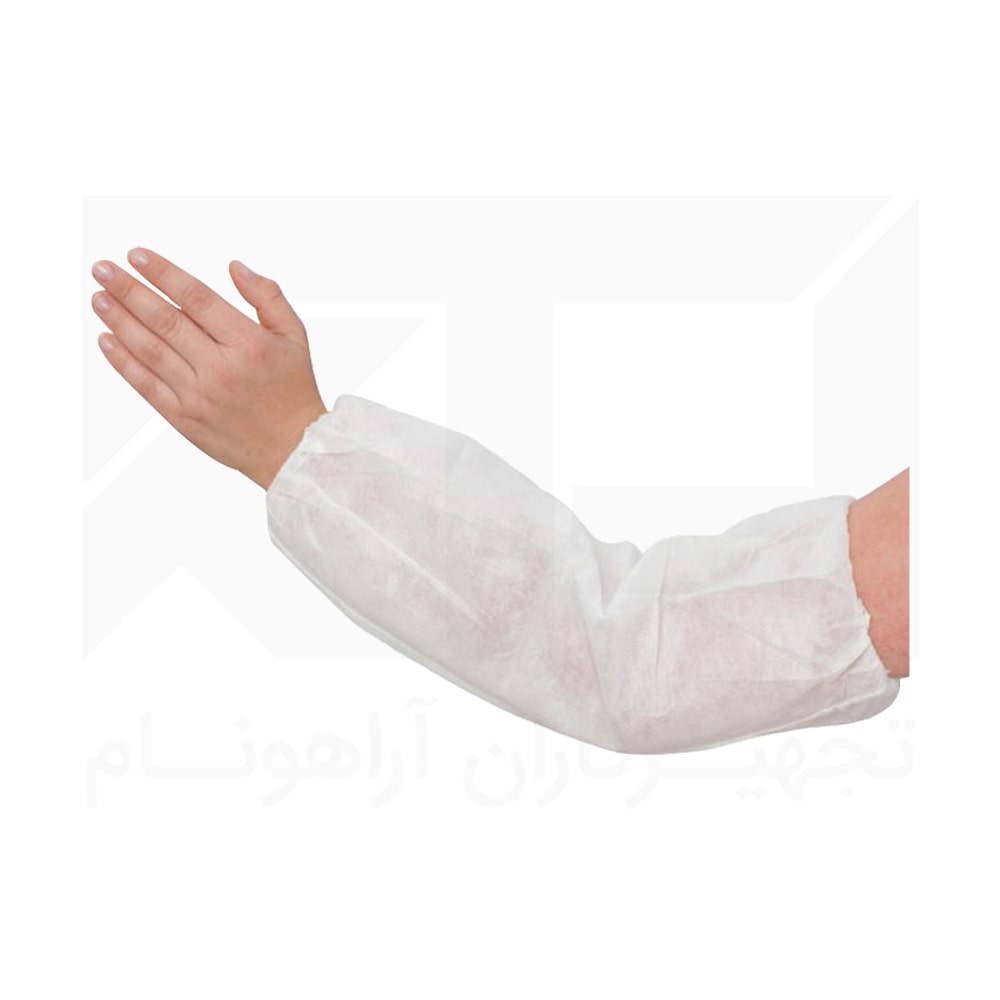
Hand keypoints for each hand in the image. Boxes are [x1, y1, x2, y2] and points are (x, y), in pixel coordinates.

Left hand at [91, 247, 326, 488]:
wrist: (293, 449)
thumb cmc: (294, 391)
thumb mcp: (295, 337)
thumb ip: (268, 296)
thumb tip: (235, 267)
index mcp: (249, 343)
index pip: (196, 297)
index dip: (163, 274)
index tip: (137, 256)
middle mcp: (220, 368)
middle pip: (165, 320)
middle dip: (128, 290)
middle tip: (103, 269)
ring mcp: (198, 394)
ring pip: (149, 350)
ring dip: (119, 320)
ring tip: (99, 298)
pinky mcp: (184, 418)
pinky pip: (146, 385)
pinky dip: (123, 361)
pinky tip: (106, 340)